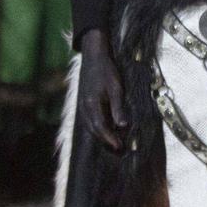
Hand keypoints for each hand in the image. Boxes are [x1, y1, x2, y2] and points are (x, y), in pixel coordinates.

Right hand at [78, 30, 127, 152]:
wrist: (93, 56)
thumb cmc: (106, 70)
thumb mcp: (116, 88)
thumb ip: (118, 108)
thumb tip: (123, 127)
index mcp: (91, 104)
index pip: (100, 128)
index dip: (110, 139)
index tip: (120, 147)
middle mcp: (84, 108)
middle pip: (94, 131)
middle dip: (106, 142)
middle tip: (120, 150)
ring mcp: (83, 106)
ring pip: (91, 127)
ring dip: (102, 136)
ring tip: (115, 143)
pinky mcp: (84, 103)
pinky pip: (90, 120)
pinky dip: (99, 128)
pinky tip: (108, 129)